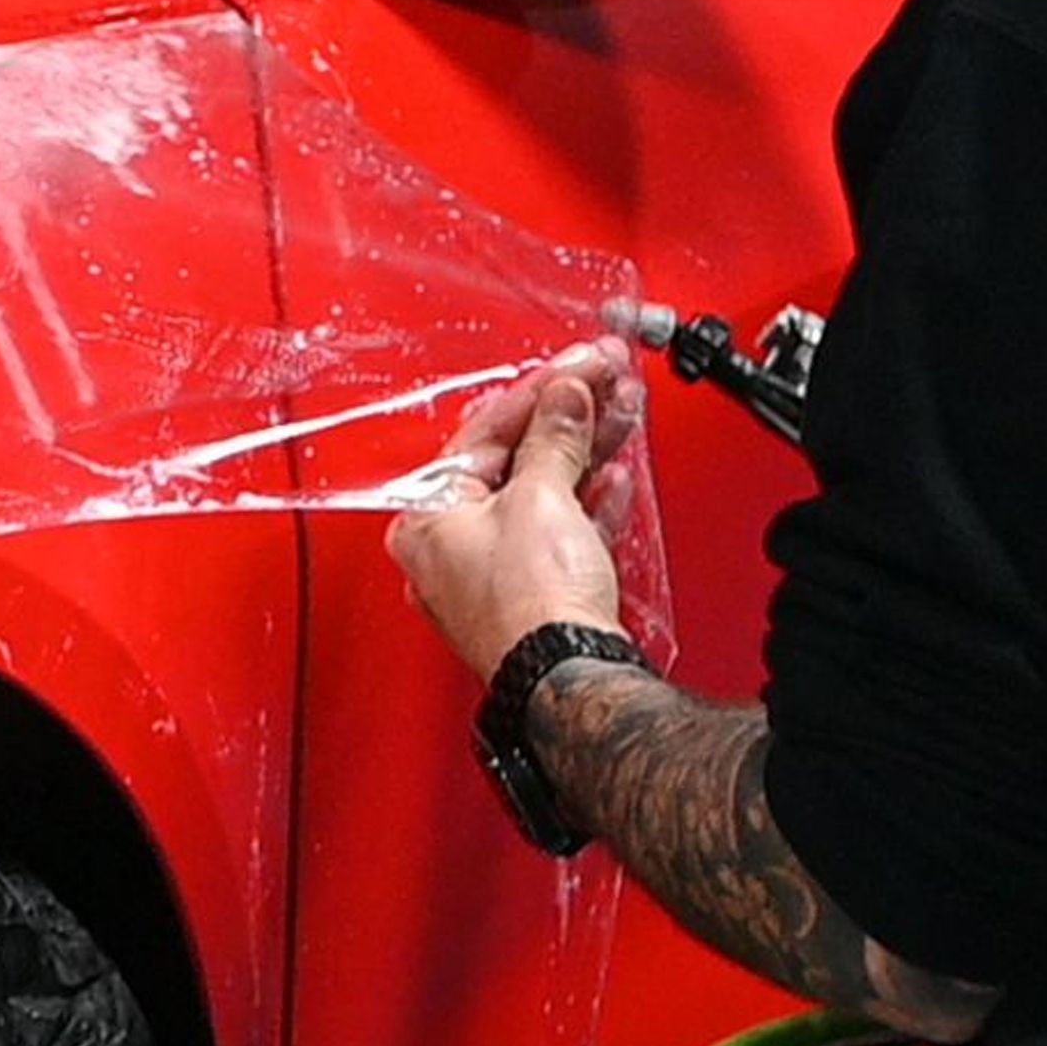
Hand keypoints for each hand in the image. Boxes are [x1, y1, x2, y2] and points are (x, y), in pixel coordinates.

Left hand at [385, 340, 643, 681]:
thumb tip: (563, 398)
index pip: (483, 430)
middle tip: (603, 383)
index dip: (538, 390)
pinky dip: (586, 503)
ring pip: (539, 495)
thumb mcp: (540, 497)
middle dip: (566, 418)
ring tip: (620, 415)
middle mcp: (448, 547)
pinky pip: (556, 534)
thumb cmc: (529, 606)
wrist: (567, 678)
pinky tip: (613, 478)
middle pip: (512, 460)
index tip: (577, 367)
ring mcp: (489, 575)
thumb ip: (553, 436)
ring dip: (584, 452)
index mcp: (426, 516)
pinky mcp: (529, 597)